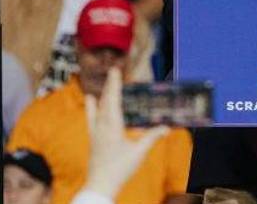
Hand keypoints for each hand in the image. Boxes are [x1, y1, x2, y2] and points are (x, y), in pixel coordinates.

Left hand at [81, 68, 168, 198]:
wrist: (101, 185)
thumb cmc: (120, 168)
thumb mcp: (139, 153)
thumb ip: (151, 138)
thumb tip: (165, 127)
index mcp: (113, 126)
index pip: (114, 100)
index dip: (115, 84)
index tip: (115, 70)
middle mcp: (101, 126)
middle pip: (105, 101)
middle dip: (110, 86)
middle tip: (113, 72)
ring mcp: (95, 132)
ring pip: (97, 109)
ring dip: (102, 96)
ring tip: (102, 87)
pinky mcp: (93, 139)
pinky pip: (92, 118)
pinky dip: (92, 108)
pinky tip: (91, 103)